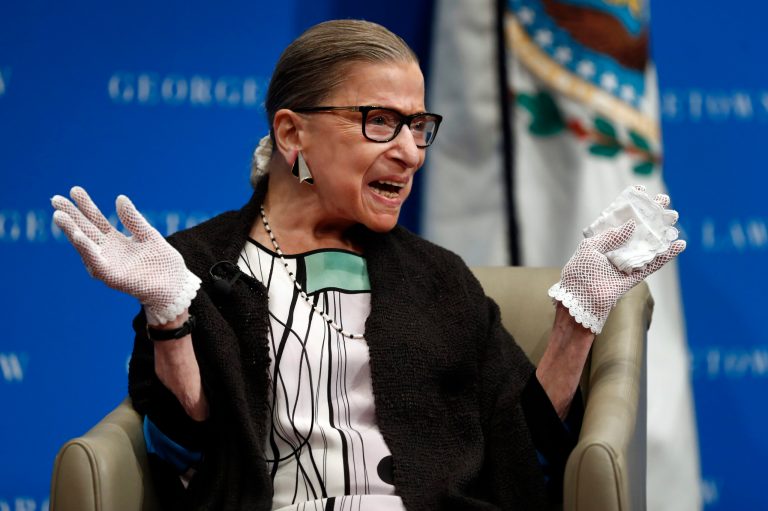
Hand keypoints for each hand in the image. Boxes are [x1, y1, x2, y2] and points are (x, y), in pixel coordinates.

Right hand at [51, 186, 200, 324]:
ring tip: (59, 216)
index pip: (96, 219)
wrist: (175, 285)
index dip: (86, 205)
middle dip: (70, 216)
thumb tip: (119, 197)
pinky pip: (96, 263)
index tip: (74, 190)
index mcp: (115, 240)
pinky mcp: (111, 277)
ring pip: (85, 246)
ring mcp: (107, 264)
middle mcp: (107, 252)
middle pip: (85, 230)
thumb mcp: (148, 234)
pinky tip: (78, 236)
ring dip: (72, 231)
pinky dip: (86, 250)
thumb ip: (133, 219)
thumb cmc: (162, 261)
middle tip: (55, 199)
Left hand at [584, 185, 679, 272]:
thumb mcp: (590, 248)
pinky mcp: (635, 276)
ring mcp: (626, 262)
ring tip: (675, 219)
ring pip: (648, 244)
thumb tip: (632, 225)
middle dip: (651, 216)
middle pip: (637, 229)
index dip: (629, 205)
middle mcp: (616, 249)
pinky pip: (653, 264)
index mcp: (602, 240)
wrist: (581, 300)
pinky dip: (667, 255)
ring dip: (662, 232)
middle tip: (665, 202)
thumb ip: (611, 236)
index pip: (618, 218)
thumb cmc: (580, 272)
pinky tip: (679, 244)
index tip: (641, 191)